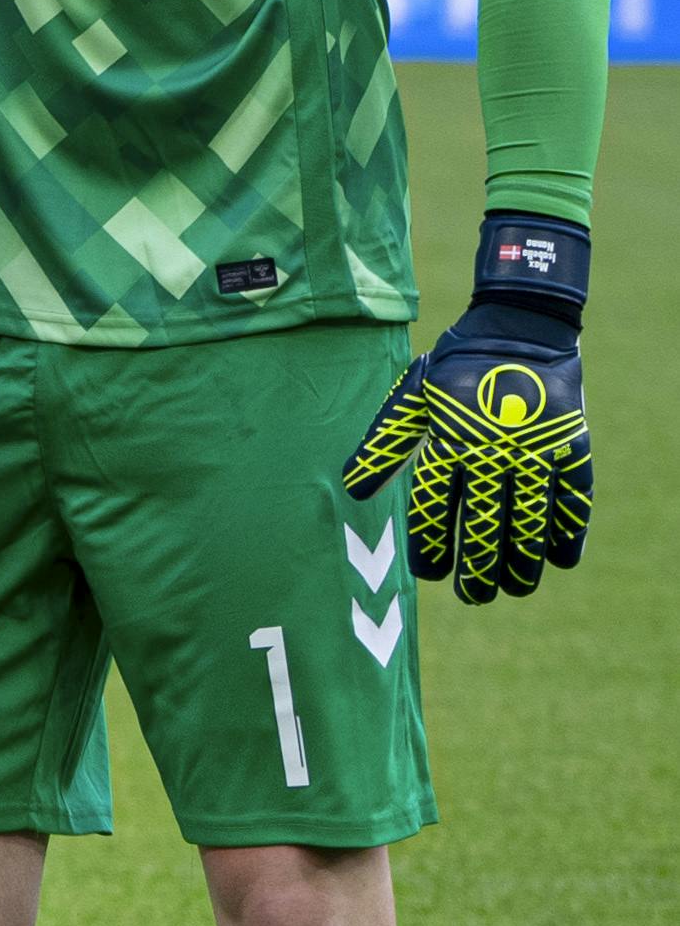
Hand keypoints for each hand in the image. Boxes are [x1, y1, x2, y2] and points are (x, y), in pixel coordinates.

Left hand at [348, 213, 593, 604]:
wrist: (519, 329)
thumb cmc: (456, 368)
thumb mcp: (413, 398)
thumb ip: (384, 444)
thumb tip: (350, 490)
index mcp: (448, 441)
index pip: (433, 506)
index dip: (430, 545)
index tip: (429, 575)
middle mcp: (492, 451)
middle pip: (484, 523)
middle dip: (477, 566)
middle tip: (473, 596)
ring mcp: (536, 450)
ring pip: (530, 520)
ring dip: (523, 561)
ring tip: (515, 588)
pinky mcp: (572, 446)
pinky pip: (573, 499)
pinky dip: (569, 531)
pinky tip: (560, 560)